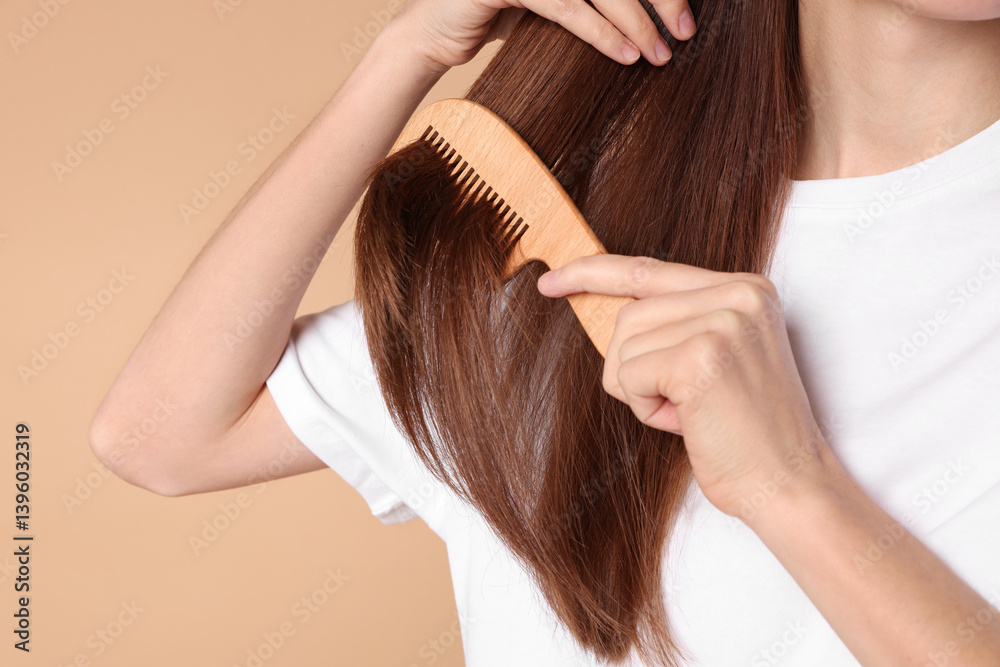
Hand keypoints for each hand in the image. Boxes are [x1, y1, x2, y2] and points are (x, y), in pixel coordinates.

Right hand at [392, 0, 697, 74]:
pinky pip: (567, 5)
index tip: (684, 13)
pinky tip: (626, 54)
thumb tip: (653, 16)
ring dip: (636, 20)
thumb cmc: (495, 17)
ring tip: (661, 53)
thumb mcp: (555, 3)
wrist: (432, 34)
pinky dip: (601, 31)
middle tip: (685, 30)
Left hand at [536, 254, 837, 518]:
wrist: (788, 483)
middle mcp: (738, 294)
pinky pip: (628, 375)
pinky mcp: (701, 356)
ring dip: (640, 390)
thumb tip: (604, 308)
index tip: (550, 282)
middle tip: (682, 403)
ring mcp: (723, 321)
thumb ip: (673, 323)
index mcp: (745, 288)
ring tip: (689, 412)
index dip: (593, 274)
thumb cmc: (744, 432)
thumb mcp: (714, 358)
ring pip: (623, 344)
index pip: (650, 269)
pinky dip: (644, 408)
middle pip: (628, 314)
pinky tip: (687, 422)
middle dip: (634, 367)